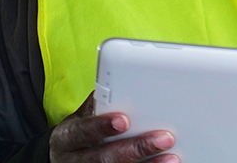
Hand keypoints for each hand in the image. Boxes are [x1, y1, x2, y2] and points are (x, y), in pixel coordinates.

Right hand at [49, 91, 178, 162]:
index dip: (101, 126)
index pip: (82, 131)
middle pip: (103, 157)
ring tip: (171, 158)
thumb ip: (99, 104)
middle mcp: (75, 159)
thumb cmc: (80, 132)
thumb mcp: (81, 117)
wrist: (65, 159)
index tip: (124, 120)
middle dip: (136, 148)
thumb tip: (124, 82)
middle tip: (165, 138)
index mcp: (68, 137)